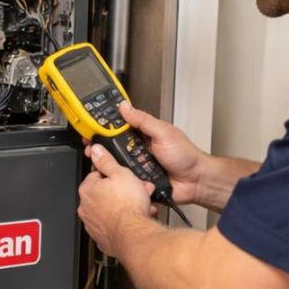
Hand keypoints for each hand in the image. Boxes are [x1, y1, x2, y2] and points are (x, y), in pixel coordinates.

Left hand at [78, 145, 155, 255]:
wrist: (133, 234)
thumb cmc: (127, 206)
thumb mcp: (121, 174)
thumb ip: (107, 161)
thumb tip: (96, 150)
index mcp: (87, 189)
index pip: (97, 175)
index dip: (115, 175)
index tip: (124, 177)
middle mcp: (85, 207)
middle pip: (104, 193)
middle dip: (122, 191)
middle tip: (137, 191)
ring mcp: (92, 223)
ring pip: (109, 210)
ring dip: (124, 206)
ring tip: (140, 206)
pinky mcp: (101, 237)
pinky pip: (112, 225)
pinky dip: (121, 222)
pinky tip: (134, 219)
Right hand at [84, 102, 206, 204]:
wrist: (196, 181)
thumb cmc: (186, 155)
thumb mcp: (163, 132)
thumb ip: (143, 120)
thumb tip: (126, 107)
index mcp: (144, 134)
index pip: (120, 127)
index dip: (105, 127)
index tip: (92, 127)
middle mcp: (139, 149)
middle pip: (114, 147)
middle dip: (102, 147)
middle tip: (92, 147)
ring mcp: (139, 166)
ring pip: (117, 164)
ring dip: (109, 164)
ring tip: (100, 162)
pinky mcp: (139, 181)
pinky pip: (124, 180)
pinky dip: (119, 179)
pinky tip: (113, 177)